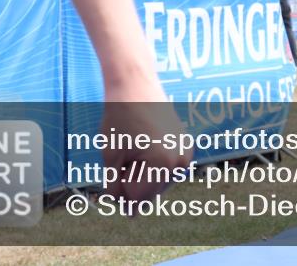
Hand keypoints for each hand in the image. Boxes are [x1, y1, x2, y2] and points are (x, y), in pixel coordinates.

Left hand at [101, 80, 190, 201]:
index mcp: (162, 165)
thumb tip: (129, 212)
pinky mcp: (185, 145)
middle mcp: (180, 162)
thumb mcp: (111, 158)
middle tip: (128, 149)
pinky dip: (152, 164)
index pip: (135, 199)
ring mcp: (185, 153)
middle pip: (148, 193)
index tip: (118, 159)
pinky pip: (165, 170)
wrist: (135, 84)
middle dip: (132, 180)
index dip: (119, 184)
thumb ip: (117, 189)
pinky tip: (146, 142)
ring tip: (137, 144)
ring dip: (142, 173)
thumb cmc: (119, 119)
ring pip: (157, 183)